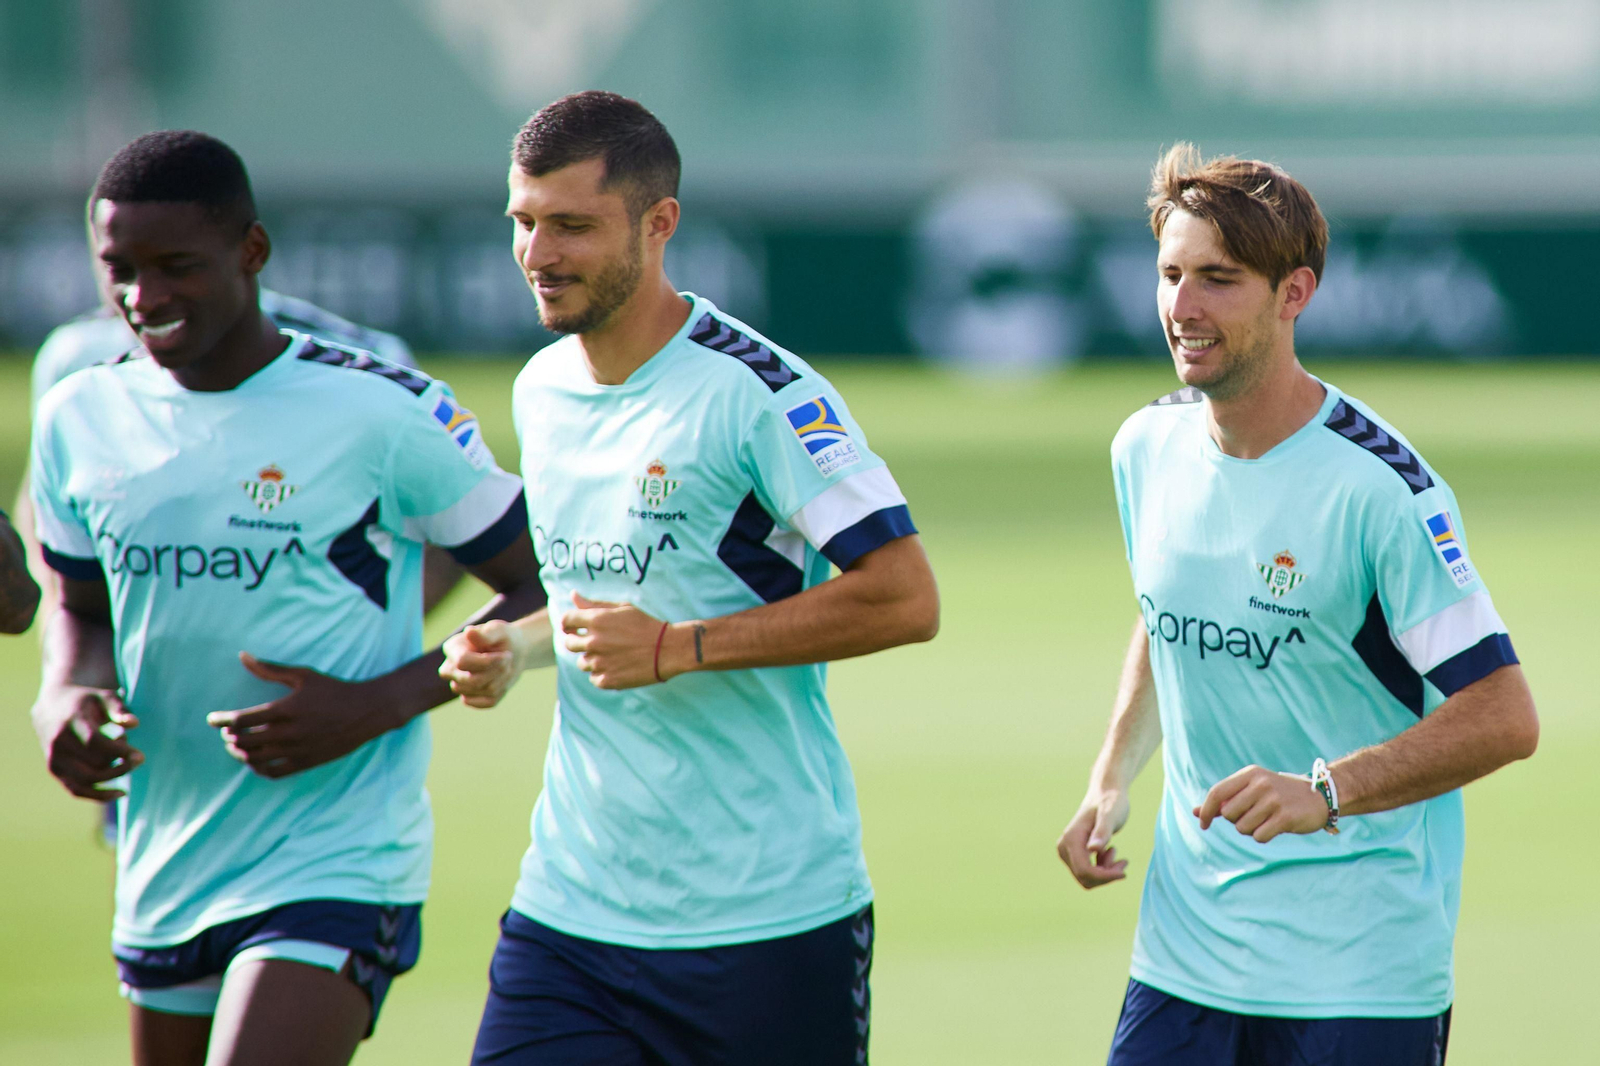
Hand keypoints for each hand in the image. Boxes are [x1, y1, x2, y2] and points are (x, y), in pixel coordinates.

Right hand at [32, 684, 142, 800]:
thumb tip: (134, 723)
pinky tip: (121, 793)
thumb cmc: (85, 702)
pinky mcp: (55, 771)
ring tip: (128, 765)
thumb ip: (119, 708)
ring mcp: (54, 759)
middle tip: (138, 757)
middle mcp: (58, 744)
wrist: (51, 708)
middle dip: (120, 764)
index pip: (95, 743)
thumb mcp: (103, 696)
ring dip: (113, 777)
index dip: (119, 752)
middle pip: (93, 764)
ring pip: (87, 780)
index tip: (139, 755)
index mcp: (70, 723)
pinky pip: (76, 790)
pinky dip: (99, 795)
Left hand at [206, 653, 395, 778]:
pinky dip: (259, 769)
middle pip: (245, 741)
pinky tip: (256, 762)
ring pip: (256, 759)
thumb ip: (270, 669)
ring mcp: (298, 750)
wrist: (367, 711)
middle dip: (230, 737)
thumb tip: (242, 656)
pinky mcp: (307, 762)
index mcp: (286, 709)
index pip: (241, 720)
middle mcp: (290, 732)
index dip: (222, 720)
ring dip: (241, 754)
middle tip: (227, 732)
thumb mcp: (303, 675)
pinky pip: (274, 772)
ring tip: (238, 746)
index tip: (212, 719)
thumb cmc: (334, 690)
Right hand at [440, 620, 531, 707]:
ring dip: (501, 679)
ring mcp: (459, 685)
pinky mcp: (471, 698)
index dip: (487, 662)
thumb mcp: (499, 630)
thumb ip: (485, 633)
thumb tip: (468, 632)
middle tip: (509, 659)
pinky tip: (503, 680)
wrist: (514, 651)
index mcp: (452, 649)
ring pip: (480, 691)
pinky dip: (501, 692)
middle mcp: (450, 669)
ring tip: (507, 666)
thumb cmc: (503, 637)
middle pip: (470, 681)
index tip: (506, 655)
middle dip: (495, 672)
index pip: (462, 662)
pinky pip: (487, 702)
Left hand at [561, 592, 681, 688]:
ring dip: (592, 659)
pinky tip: (617, 666)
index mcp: (597, 620)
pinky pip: (593, 678)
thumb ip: (594, 604)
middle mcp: (594, 641)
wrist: (668, 649)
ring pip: (582, 662)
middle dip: (578, 641)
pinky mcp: (607, 680)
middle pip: (569, 643)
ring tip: (612, 655)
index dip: (568, 623)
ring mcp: (599, 662)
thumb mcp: (622, 609)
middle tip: (595, 642)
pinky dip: (602, 674)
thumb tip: (572, 595)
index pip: (567, 620)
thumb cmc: (646, 625)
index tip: (574, 627)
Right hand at [1057, 789, 1131, 888]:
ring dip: (1105, 872)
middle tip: (1124, 863)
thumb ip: (1102, 831)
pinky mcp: (1073, 853)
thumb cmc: (1111, 802)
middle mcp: (1064, 847)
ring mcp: (1067, 851)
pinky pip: (1087, 872)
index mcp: (1071, 839)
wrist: (1106, 793)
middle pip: (1084, 878)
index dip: (1104, 877)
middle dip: (1105, 875)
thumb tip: (1093, 849)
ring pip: (1086, 877)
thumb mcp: (1111, 815)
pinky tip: (1112, 853)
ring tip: (1120, 858)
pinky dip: (1102, 869)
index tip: (1124, 872)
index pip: (1084, 871)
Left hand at [1195, 765, 1328, 841]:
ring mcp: (1273, 800)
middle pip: (1228, 814)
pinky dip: (1264, 837)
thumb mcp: (1252, 790)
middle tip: (1254, 816)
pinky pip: (1259, 837)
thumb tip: (1194, 812)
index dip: (1205, 810)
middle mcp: (1260, 784)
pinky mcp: (1285, 817)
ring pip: (1242, 828)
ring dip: (1251, 830)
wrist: (1319, 797)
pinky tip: (1275, 828)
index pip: (1217, 792)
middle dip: (1236, 821)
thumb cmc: (1279, 795)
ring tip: (1267, 821)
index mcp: (1250, 774)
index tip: (1203, 824)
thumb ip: (1224, 800)